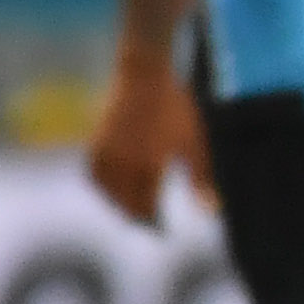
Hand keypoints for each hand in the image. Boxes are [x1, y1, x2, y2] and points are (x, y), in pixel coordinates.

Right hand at [86, 51, 207, 227]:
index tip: (162, 231)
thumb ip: (203, 180)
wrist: (145, 73)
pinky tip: (112, 187)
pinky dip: (102, 184)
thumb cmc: (176, 107)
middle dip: (136, 216)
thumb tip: (209, 212)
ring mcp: (106, 150)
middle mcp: (121, 162)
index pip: (145, 206)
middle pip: (124, 201)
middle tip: (151, 225)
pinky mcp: (97, 138)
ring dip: (117, 202)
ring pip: (105, 188)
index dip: (153, 222)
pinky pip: (93, 170)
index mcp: (146, 166)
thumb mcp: (197, 144)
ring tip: (132, 210)